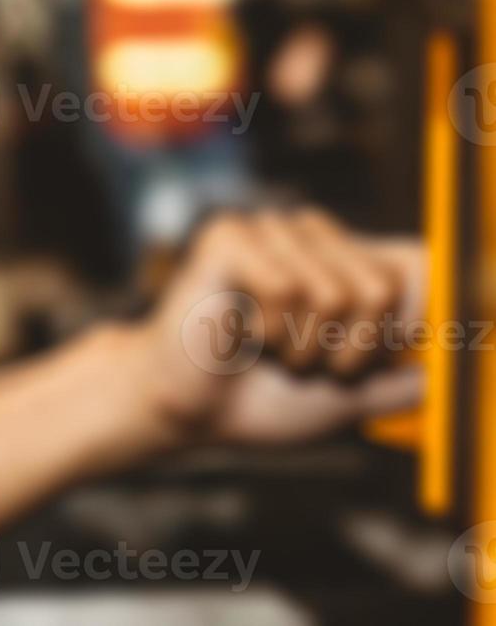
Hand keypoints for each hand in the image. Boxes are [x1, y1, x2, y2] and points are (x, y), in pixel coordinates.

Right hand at [129, 209, 424, 446]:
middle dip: (352, 350)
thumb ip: (402, 380)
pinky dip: (271, 329)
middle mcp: (311, 236)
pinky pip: (287, 287)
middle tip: (306, 364)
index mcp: (343, 263)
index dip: (426, 307)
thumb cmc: (259, 401)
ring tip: (270, 349)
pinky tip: (242, 332)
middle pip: (384, 288)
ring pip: (337, 292)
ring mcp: (269, 231)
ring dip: (305, 345)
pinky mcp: (229, 237)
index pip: (419, 262)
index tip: (399, 349)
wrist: (188, 413)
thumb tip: (456, 360)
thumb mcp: (350, 398)